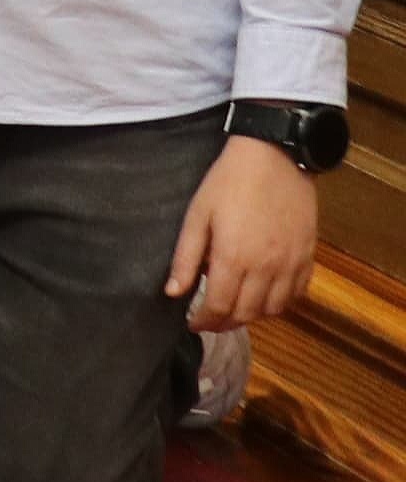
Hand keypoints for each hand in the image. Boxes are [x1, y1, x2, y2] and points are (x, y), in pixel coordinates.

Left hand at [169, 138, 321, 332]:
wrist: (274, 158)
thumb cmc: (228, 183)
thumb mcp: (197, 216)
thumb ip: (186, 258)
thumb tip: (173, 293)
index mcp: (234, 259)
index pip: (219, 307)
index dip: (204, 322)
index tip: (192, 324)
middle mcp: (266, 268)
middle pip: (247, 314)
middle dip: (225, 323)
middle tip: (210, 321)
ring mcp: (291, 263)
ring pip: (274, 309)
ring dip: (253, 316)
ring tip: (235, 310)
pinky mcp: (308, 255)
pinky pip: (298, 293)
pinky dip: (281, 303)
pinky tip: (266, 297)